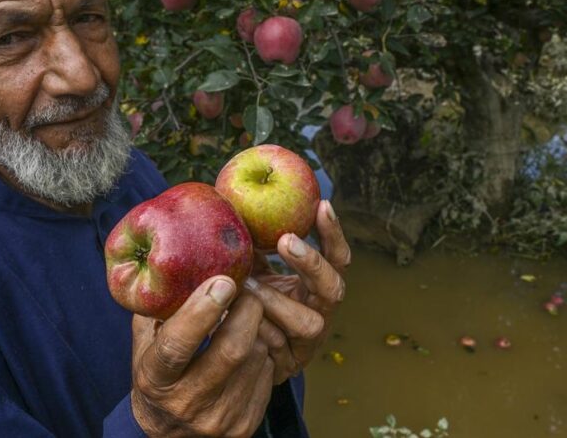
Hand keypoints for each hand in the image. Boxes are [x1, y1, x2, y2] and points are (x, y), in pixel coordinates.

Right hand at [130, 276, 274, 437]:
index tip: (222, 281)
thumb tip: (180, 266)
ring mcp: (220, 418)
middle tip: (246, 290)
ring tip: (243, 322)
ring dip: (256, 331)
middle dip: (247, 311)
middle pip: (233, 350)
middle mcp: (187, 403)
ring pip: (257, 356)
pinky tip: (249, 349)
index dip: (201, 311)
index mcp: (155, 378)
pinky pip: (268, 374)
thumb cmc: (158, 374)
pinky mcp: (245, 425)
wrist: (168, 432)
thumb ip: (159, 309)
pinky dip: (263, 354)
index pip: (177, 344)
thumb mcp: (146, 342)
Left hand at [246, 200, 350, 383]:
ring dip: (278, 301)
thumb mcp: (248, 268)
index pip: (336, 257)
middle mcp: (319, 311)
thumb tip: (232, 201)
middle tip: (284, 239)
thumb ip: (249, 244)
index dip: (332, 233)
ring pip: (309, 323)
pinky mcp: (290, 365)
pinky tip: (240, 319)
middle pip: (334, 288)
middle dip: (311, 263)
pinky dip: (262, 331)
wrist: (230, 356)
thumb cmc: (243, 301)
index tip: (321, 204)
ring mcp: (308, 341)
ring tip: (249, 285)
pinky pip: (282, 349)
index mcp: (315, 285)